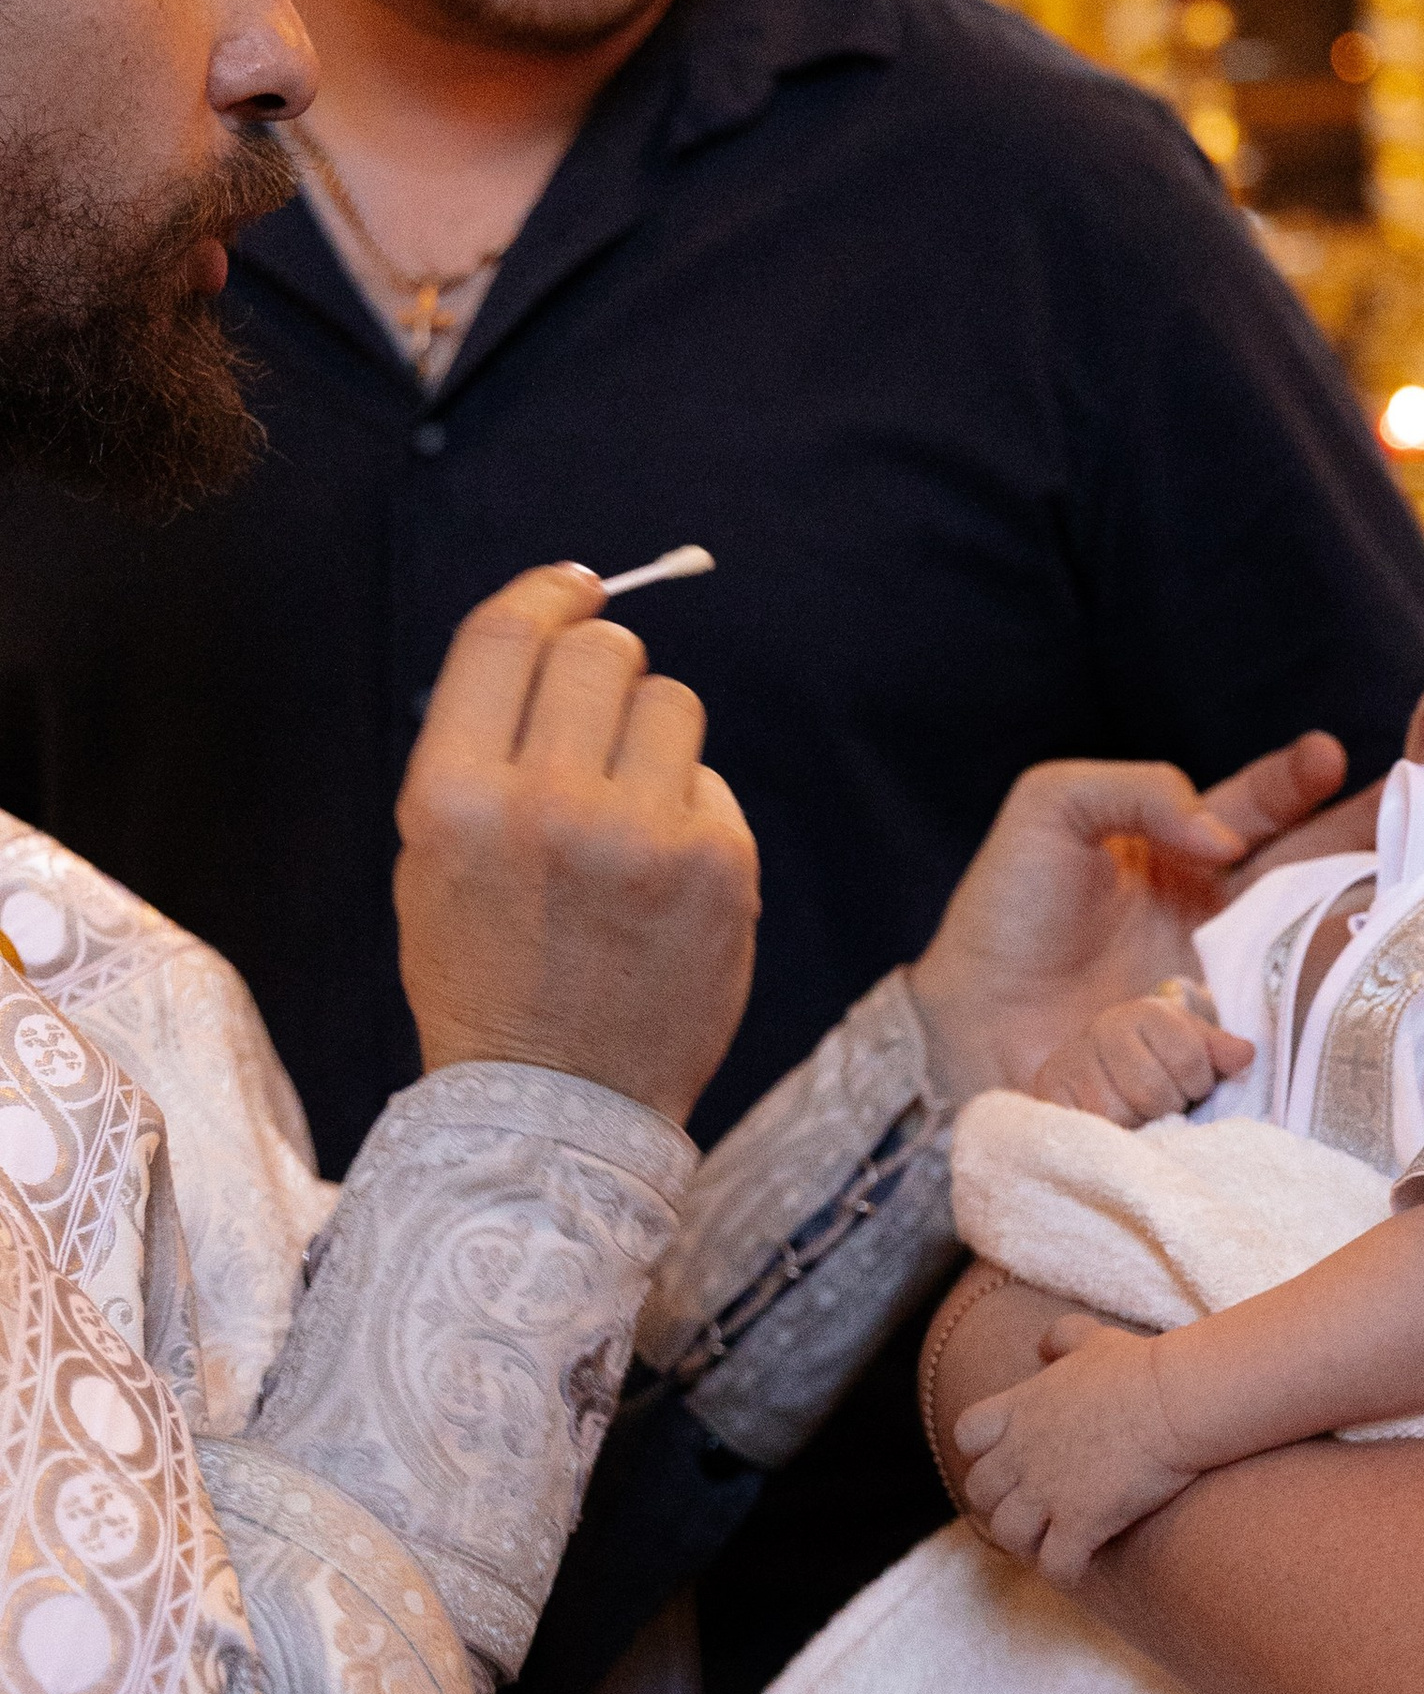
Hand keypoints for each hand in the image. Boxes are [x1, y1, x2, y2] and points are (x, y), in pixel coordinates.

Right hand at [395, 563, 759, 1128]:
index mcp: (452, 798)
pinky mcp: (718, 868)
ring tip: (628, 817)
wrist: (556, 1106)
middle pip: (603, 651)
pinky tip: (662, 880)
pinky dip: (692, 814)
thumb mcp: (435, 858)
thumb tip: (560, 625)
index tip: (577, 587)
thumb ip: (482, 745)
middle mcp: (545, 805)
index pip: (506, 636)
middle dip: (606, 669)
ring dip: (654, 740)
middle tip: (599, 722)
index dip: (548, 593)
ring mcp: (640, 836)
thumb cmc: (489, 973)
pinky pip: (712, 783)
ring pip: (672, 703)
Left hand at [907, 730, 1348, 1101]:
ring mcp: (1230, 982)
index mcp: (1187, 853)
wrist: (968, 1022)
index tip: (1332, 756)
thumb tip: (1222, 842)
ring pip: (1321, 949)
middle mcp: (1223, 918)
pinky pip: (1287, 1028)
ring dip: (1371, 926)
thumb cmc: (1007, 910)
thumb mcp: (1053, 808)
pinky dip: (1328, 1012)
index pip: (1261, 807)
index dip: (1299, 780)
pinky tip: (1363, 997)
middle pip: (1319, 874)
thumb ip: (1141, 789)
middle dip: (1377, 842)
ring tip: (1417, 899)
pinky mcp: (1221, 1047)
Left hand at [952, 1310, 1198, 1583]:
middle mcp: (1022, 1453)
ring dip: (1026, 1539)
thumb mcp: (1093, 1338)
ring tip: (1051, 1538)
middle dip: (1001, 1500)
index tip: (1012, 1456)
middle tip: (1031, 1504)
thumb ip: (1061, 1337)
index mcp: (1019, 1408)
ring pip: (1007, 1534)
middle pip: (980, 1491)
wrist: (1176, 1402)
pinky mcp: (1080, 1524)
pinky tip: (1084, 1560)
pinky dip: (1064, 1569)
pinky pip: (1054, 1566)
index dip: (984, 1450)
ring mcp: (1047, 1493)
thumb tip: (1044, 1344)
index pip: (968, 1435)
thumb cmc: (1140, 1368)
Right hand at [1032, 980, 1252, 1123]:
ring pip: (1116, 1115)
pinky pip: (1083, 1128)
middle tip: (1163, 1106)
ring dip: (1136, 1127)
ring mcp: (1071, 1060)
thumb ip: (1222, 1050)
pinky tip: (1113, 1126)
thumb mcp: (1197, 1047)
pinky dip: (1105, 1135)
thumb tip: (1243, 1055)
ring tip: (1138, 1115)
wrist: (1109, 1061)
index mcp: (1145, 1012)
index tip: (1193, 1086)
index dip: (1198, 1084)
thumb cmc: (1161, 1059)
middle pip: (1151, 1092)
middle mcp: (1103, 1028)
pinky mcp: (1047, 1091)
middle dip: (1167, 1108)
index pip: (1188, 1060)